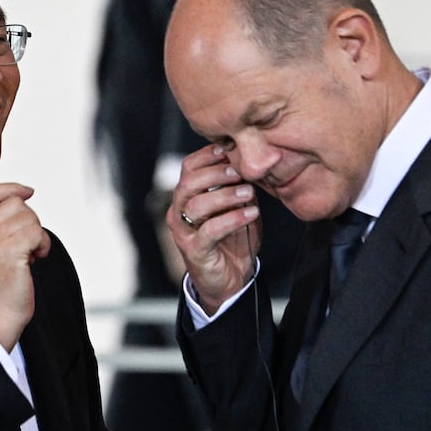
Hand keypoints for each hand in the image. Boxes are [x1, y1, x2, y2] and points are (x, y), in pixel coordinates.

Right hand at [0, 183, 51, 349]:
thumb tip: (23, 196)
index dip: (12, 188)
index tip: (29, 192)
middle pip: (16, 203)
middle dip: (30, 221)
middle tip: (28, 244)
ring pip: (29, 217)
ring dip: (38, 235)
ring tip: (31, 254)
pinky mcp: (8, 252)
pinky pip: (37, 232)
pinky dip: (43, 244)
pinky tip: (37, 257)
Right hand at [168, 144, 260, 313]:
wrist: (229, 280)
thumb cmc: (232, 239)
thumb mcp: (236, 207)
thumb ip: (238, 186)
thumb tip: (250, 163)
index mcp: (187, 196)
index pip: (189, 167)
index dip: (208, 155)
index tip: (231, 150)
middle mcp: (179, 212)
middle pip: (188, 183)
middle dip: (215, 173)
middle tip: (240, 172)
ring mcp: (184, 232)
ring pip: (196, 206)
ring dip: (225, 195)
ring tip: (248, 193)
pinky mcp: (195, 251)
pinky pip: (211, 230)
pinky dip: (232, 219)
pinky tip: (251, 213)